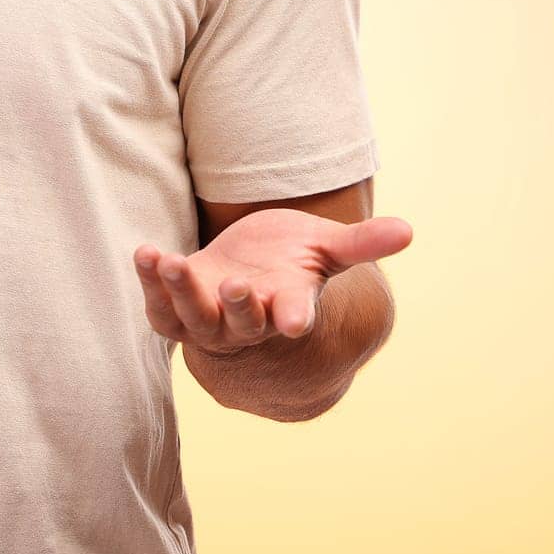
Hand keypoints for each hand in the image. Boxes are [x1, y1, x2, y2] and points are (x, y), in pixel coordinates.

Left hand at [133, 207, 412, 354]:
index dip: (295, 318)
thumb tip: (409, 230)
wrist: (252, 271)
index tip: (295, 321)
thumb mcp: (326, 246)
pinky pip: (161, 308)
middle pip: (241, 324)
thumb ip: (361, 242)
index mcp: (288, 307)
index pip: (294, 317)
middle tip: (238, 287)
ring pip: (194, 318)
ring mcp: (210, 318)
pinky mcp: (178, 308)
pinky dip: (150, 284)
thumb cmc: (292, 258)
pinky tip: (145, 254)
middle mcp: (248, 321)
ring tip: (166, 261)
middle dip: (238, 308)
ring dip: (180, 292)